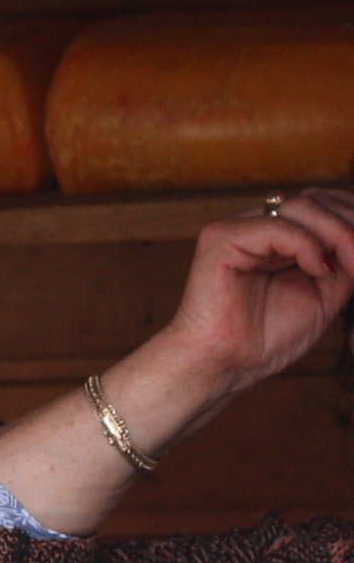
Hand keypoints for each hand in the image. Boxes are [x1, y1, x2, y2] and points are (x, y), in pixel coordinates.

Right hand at [151, 188, 353, 405]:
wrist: (228, 362)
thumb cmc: (267, 335)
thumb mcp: (327, 291)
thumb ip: (345, 261)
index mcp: (279, 236)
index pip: (324, 204)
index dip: (352, 219)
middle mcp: (257, 225)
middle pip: (317, 199)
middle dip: (350, 227)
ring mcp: (238, 228)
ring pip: (302, 207)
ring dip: (335, 235)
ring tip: (342, 267)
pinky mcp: (221, 238)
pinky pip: (277, 226)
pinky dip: (307, 246)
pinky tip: (316, 270)